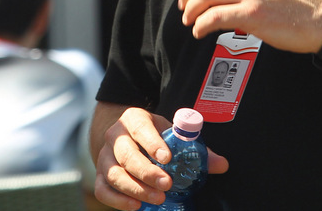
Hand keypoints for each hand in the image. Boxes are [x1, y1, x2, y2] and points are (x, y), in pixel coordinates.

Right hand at [94, 106, 227, 209]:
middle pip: (126, 155)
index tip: (167, 158)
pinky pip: (103, 190)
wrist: (125, 138)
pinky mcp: (100, 176)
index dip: (153, 143)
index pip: (140, 128)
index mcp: (133, 119)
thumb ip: (195, 148)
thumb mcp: (171, 133)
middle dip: (146, 172)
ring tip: (157, 199)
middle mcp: (115, 137)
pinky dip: (117, 200)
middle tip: (167, 184)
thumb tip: (222, 165)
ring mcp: (104, 157)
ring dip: (135, 189)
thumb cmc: (153, 136)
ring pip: (114, 174)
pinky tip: (136, 207)